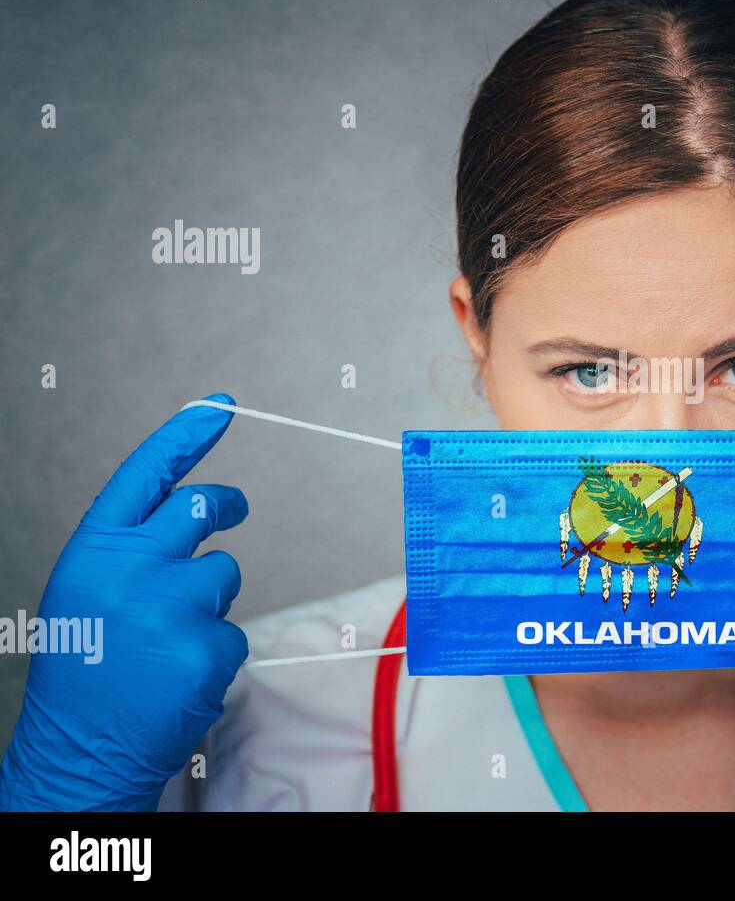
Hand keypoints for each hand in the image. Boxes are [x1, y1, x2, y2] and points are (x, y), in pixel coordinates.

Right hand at [0, 394, 248, 810]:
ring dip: (210, 601)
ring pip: (225, 572)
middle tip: (235, 508)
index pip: (147, 474)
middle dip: (226, 505)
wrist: (77, 750)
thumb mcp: (89, 592)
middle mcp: (130, 568)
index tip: (220, 405)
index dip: (186, 435)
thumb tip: (196, 507)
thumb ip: (133, 548)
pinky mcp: (206, 645)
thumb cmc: (86, 667)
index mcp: (94, 550)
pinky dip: (214, 652)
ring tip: (166, 642)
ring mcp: (171, 606)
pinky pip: (234, 631)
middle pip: (201, 507)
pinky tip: (177, 677)